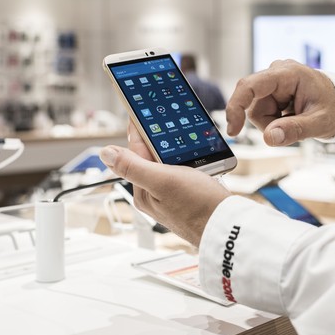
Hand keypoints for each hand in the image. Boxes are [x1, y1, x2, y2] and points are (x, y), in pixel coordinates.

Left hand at [99, 122, 231, 245]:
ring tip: (186, 140)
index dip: (138, 129)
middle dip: (160, 141)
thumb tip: (105, 153)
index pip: (135, 152)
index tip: (139, 108)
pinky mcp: (189, 196)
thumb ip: (133, 166)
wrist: (229, 226)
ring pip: (171, 163)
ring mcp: (173, 196)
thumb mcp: (163, 181)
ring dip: (178, 151)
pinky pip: (185, 172)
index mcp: (143, 192)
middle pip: (152, 157)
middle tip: (168, 122)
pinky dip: (191, 162)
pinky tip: (200, 159)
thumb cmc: (199, 207)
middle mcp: (155, 195)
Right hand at [226, 59, 334, 145]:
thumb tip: (270, 137)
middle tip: (292, 126)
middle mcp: (276, 73)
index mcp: (288, 73)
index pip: (250, 86)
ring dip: (273, 123)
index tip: (233, 131)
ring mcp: (273, 82)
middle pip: (253, 105)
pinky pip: (262, 112)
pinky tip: (290, 116)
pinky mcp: (271, 91)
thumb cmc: (334, 107)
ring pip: (257, 111)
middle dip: (268, 122)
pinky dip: (275, 120)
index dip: (236, 107)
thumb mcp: (320, 122)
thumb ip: (295, 130)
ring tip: (295, 120)